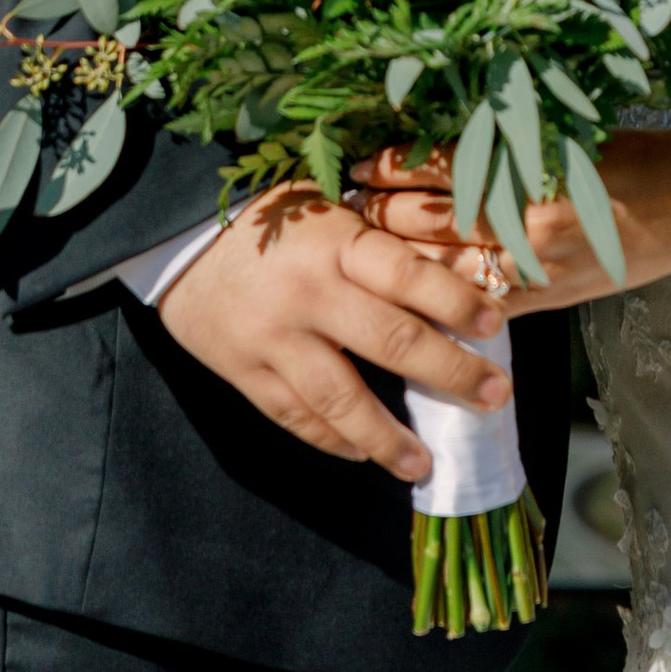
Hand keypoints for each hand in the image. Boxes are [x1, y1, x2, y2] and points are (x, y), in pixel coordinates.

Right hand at [157, 183, 511, 480]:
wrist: (174, 235)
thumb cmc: (267, 215)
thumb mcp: (326, 207)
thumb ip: (377, 243)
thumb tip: (455, 275)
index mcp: (334, 242)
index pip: (407, 275)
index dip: (456, 301)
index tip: (496, 324)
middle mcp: (308, 293)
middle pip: (391, 342)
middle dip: (451, 373)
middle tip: (495, 396)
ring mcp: (273, 339)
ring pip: (340, 399)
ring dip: (389, 437)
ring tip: (425, 464)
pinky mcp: (243, 371)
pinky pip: (295, 416)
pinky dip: (333, 439)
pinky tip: (364, 453)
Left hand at [351, 125, 670, 306]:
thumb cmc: (633, 152)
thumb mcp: (564, 130)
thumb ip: (500, 141)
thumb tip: (429, 144)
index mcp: (528, 167)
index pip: (437, 168)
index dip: (390, 167)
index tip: (357, 164)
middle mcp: (525, 222)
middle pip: (427, 222)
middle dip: (378, 214)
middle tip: (342, 206)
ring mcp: (535, 269)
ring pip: (442, 271)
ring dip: (395, 262)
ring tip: (356, 253)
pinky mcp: (547, 301)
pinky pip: (478, 309)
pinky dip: (438, 304)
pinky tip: (406, 299)